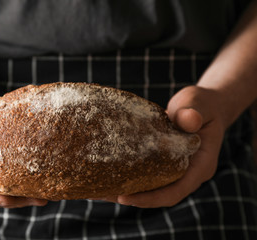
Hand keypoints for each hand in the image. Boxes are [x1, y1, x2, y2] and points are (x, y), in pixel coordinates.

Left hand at [102, 86, 225, 207]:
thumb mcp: (199, 105)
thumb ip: (193, 113)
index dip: (150, 198)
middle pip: (159, 194)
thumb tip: (188, 119)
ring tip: (99, 190)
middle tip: (103, 194)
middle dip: (132, 197)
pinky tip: (108, 173)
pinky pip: (147, 174)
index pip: (175, 191)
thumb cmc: (202, 104)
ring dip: (127, 189)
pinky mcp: (164, 162)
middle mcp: (188, 173)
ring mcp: (176, 169)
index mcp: (200, 166)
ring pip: (151, 187)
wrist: (203, 105)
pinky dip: (130, 175)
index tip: (124, 197)